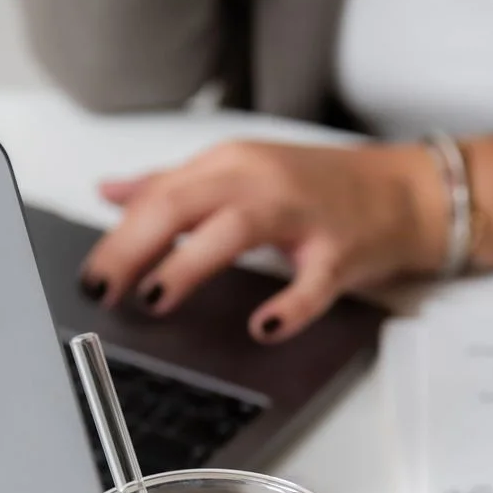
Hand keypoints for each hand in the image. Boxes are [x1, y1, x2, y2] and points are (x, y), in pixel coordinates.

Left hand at [80, 139, 453, 340]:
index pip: (159, 196)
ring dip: (189, 263)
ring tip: (154, 298)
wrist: (404, 192)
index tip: (88, 276)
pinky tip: (263, 327)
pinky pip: (313, 281)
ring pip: (235, 229)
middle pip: (183, 204)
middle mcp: (261, 181)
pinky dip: (288, 305)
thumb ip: (174, 184)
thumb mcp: (240, 173)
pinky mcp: (341, 252)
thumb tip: (111, 192)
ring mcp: (303, 215)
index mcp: (230, 165)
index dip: (117, 237)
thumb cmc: (318, 188)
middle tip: (102, 290)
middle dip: (133, 247)